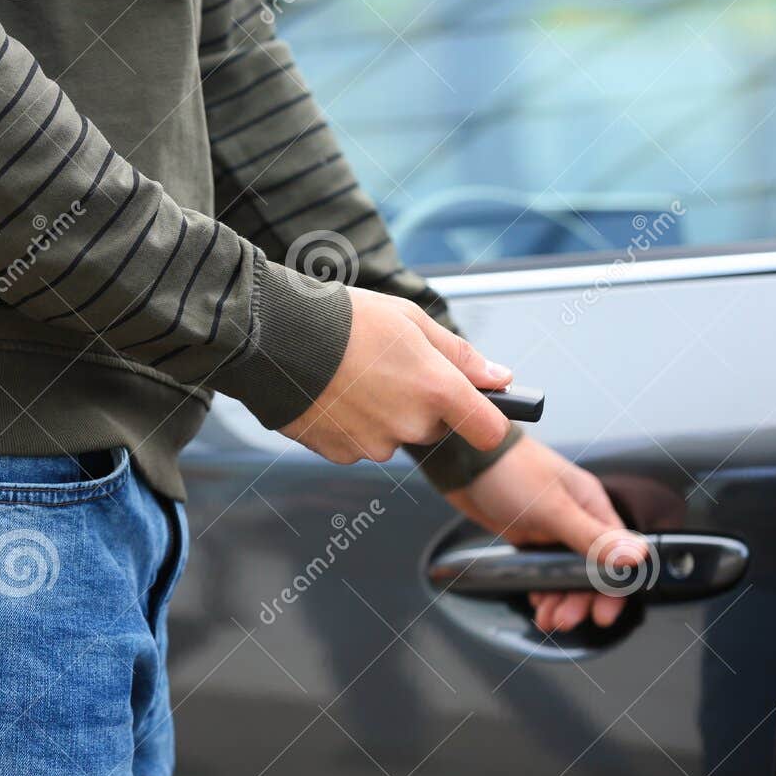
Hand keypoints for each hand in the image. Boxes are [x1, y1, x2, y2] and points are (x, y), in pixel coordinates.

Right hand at [282, 287, 512, 463]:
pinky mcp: (341, 454)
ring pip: (393, 435)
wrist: (275, 337)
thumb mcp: (410, 320)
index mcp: (437, 390)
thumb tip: (500, 378)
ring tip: (351, 375)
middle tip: (388, 366)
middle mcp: (410, 425)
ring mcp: (374, 445)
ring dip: (381, 413)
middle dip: (420, 403)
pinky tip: (331, 393)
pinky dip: (350, 424)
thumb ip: (460, 355)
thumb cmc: (344, 320)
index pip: (489, 429)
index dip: (489, 419)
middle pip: (433, 427)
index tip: (482, 407)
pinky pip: (358, 443)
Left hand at [443, 437, 647, 631]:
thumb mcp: (552, 508)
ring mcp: (552, 528)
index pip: (618, 556)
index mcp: (592, 506)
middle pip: (591, 571)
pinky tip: (536, 601)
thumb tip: (637, 556)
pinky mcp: (529, 535)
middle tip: (565, 619)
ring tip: (547, 618)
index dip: (613, 588)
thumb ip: (592, 537)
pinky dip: (541, 588)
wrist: (463, 459)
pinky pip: (543, 569)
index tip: (603, 613)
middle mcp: (577, 519)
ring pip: (565, 574)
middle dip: (580, 599)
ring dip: (559, 598)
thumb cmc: (510, 469)